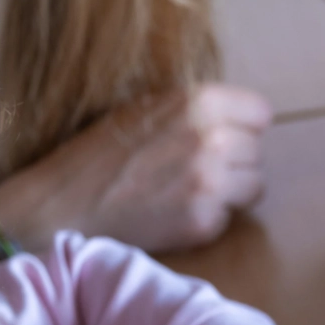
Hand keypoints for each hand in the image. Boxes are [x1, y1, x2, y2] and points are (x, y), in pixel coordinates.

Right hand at [0, 84, 271, 254]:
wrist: (64, 206)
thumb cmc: (96, 155)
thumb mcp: (144, 109)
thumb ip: (193, 111)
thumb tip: (235, 120)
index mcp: (198, 102)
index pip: (260, 113)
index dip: (243, 126)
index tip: (227, 137)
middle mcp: (212, 140)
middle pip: (257, 152)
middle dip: (237, 160)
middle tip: (199, 169)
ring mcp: (211, 185)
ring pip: (254, 187)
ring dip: (232, 191)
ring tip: (193, 192)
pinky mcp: (204, 223)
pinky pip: (228, 218)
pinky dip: (209, 219)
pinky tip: (176, 214)